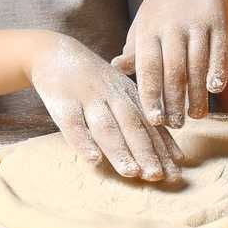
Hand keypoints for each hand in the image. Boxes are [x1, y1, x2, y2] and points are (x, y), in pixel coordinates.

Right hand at [28, 33, 180, 180]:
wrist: (52, 51)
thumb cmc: (92, 79)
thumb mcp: (119, 89)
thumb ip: (140, 116)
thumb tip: (172, 152)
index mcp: (127, 93)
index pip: (149, 123)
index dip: (163, 147)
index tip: (175, 170)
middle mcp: (111, 94)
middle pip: (132, 125)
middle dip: (147, 152)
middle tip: (159, 176)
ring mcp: (86, 97)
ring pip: (105, 126)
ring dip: (120, 150)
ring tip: (132, 173)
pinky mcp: (62, 102)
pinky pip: (73, 124)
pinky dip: (83, 142)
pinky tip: (93, 159)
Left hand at [112, 0, 227, 128]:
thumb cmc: (162, 11)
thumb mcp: (144, 26)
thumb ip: (135, 51)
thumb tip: (115, 69)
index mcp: (148, 31)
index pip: (148, 68)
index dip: (151, 94)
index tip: (155, 120)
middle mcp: (171, 27)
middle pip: (174, 69)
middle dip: (175, 100)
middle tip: (176, 125)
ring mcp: (195, 23)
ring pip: (197, 63)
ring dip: (198, 93)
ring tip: (197, 116)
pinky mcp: (218, 21)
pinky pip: (218, 48)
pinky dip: (218, 69)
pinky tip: (215, 89)